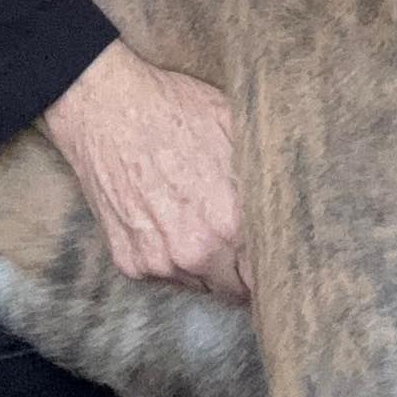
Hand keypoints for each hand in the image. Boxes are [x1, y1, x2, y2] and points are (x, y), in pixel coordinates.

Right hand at [41, 41, 249, 300]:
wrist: (104, 106)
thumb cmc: (173, 110)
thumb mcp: (234, 129)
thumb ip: (264, 176)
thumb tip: (292, 199)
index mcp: (230, 223)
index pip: (268, 275)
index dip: (274, 266)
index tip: (274, 257)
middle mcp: (194, 252)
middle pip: (235, 289)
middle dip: (242, 270)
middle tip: (239, 242)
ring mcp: (158, 261)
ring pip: (199, 283)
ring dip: (205, 265)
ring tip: (197, 222)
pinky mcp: (129, 262)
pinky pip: (164, 274)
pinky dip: (170, 256)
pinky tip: (166, 219)